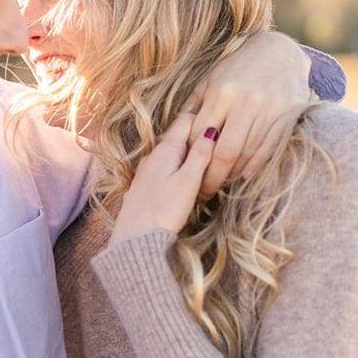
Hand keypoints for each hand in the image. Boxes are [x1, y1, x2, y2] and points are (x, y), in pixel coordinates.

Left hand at [113, 112, 214, 243]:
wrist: (136, 238)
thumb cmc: (165, 210)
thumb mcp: (188, 181)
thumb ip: (200, 154)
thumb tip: (211, 129)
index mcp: (165, 149)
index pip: (185, 120)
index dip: (204, 118)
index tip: (222, 124)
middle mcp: (152, 155)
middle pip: (178, 136)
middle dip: (197, 137)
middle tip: (219, 144)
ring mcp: (145, 170)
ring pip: (171, 153)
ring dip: (187, 155)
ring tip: (206, 163)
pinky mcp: (143, 185)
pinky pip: (164, 168)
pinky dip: (177, 168)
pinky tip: (185, 180)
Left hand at [185, 30, 309, 198]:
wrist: (278, 52)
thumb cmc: (235, 69)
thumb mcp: (209, 81)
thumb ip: (193, 108)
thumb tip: (170, 137)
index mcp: (221, 92)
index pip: (200, 136)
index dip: (191, 160)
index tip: (185, 176)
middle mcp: (245, 101)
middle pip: (224, 153)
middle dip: (211, 178)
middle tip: (203, 193)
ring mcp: (269, 110)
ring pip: (246, 155)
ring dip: (231, 176)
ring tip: (220, 185)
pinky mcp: (288, 117)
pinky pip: (268, 151)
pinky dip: (253, 168)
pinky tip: (242, 177)